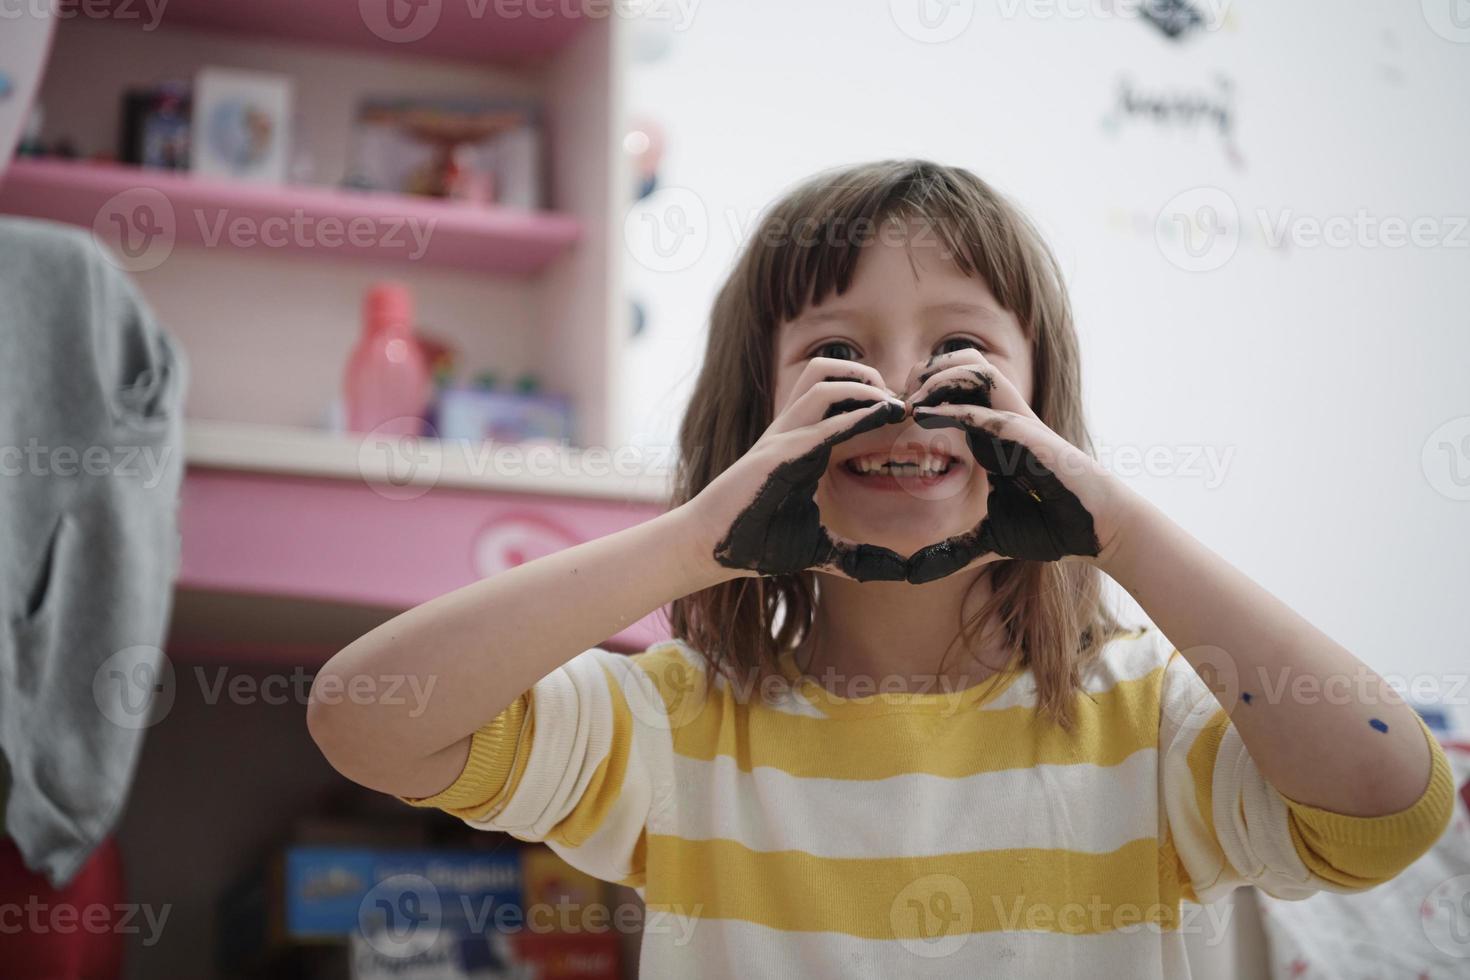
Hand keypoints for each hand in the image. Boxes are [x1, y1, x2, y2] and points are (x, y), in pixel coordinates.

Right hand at [689, 357, 910, 581]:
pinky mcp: (775, 455)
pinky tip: (883, 417)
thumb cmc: (756, 543)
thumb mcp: (818, 548)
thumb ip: (856, 556)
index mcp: (803, 445)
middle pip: (826, 371)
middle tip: (897, 402)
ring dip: (862, 384)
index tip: (907, 416)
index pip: (837, 399)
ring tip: (891, 404)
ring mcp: (782, 438)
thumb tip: (898, 571)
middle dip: (866, 375)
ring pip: (821, 381)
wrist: (710, 548)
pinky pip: (819, 424)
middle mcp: (792, 432)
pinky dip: (854, 416)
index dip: (873, 398)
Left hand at [901, 349, 1122, 582]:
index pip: (950, 389)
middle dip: (925, 372)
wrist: (1093, 531)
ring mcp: (1016, 424)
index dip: (918, 393)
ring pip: (977, 368)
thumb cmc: (1049, 527)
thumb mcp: (988, 539)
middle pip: (961, 362)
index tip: (887, 418)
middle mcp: (1000, 420)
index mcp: (988, 435)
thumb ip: (953, 550)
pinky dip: (956, 410)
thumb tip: (914, 573)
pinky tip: (925, 418)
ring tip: (911, 404)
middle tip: (897, 402)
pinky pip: (991, 412)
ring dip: (939, 378)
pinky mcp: (1030, 438)